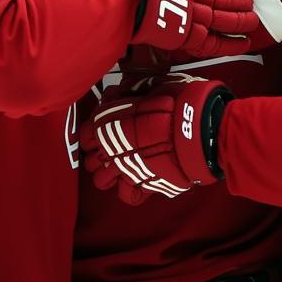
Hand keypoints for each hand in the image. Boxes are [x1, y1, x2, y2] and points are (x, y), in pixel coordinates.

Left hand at [81, 74, 229, 204]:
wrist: (197, 128)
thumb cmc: (175, 102)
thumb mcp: (150, 86)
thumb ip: (129, 92)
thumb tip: (117, 91)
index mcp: (106, 124)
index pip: (84, 135)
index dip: (93, 134)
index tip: (103, 131)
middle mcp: (110, 150)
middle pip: (90, 161)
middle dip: (100, 157)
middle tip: (114, 150)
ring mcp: (125, 170)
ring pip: (101, 182)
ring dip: (110, 175)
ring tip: (123, 167)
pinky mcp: (145, 186)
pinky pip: (128, 195)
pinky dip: (132, 189)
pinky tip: (140, 179)